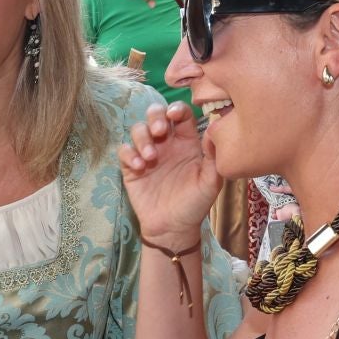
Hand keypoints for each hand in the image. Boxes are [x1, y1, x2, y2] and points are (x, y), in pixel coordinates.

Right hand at [118, 102, 220, 248]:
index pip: (181, 115)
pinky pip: (124, 150)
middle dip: (155, 116)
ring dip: (142, 137)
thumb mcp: (210, 182)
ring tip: (150, 157)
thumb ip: (213, 158)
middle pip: (155, 114)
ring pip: (138, 130)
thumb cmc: (195, 204)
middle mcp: (166, 143)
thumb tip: (214, 131)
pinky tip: (139, 166)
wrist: (173, 228)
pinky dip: (129, 154)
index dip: (177, 109)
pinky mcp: (131, 168)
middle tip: (159, 131)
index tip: (174, 115)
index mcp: (186, 142)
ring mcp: (147, 153)